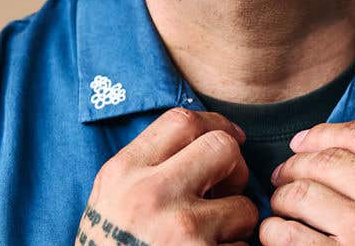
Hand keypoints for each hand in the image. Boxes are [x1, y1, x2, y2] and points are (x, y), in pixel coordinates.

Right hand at [77, 107, 257, 245]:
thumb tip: (206, 136)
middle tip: (225, 190)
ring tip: (212, 237)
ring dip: (238, 223)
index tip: (229, 137)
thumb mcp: (111, 198)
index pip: (182, 121)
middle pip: (222, 148)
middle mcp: (151, 196)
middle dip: (234, 169)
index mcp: (124, 173)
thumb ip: (147, 166)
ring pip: (244, 206)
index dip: (215, 124)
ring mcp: (181, 232)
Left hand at [259, 119, 354, 244]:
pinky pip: (290, 235)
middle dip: (293, 168)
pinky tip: (279, 235)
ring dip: (282, 200)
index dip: (318, 135)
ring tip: (282, 209)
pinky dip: (275, 232)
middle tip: (283, 180)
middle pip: (323, 161)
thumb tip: (327, 141)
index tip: (300, 146)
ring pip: (301, 194)